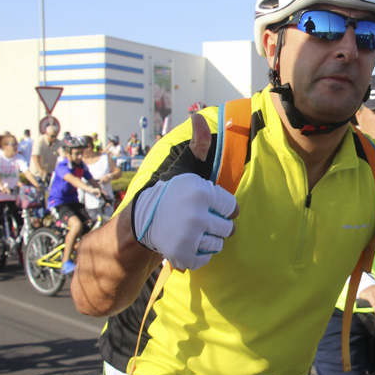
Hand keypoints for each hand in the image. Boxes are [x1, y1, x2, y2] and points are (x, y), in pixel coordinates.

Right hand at [132, 113, 237, 270]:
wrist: (142, 219)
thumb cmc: (171, 191)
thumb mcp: (185, 166)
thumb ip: (199, 145)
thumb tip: (197, 116)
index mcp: (200, 191)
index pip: (232, 207)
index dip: (222, 207)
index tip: (207, 205)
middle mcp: (196, 214)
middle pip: (228, 228)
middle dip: (216, 224)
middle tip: (198, 219)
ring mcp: (189, 237)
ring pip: (218, 244)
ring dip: (209, 239)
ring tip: (192, 230)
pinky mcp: (183, 255)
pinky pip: (207, 258)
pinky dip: (200, 254)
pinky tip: (188, 242)